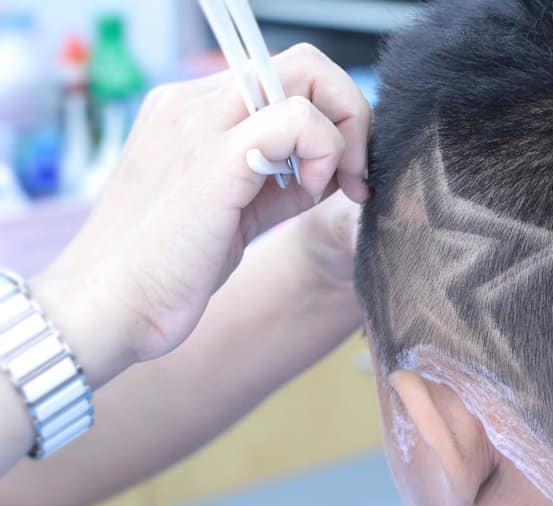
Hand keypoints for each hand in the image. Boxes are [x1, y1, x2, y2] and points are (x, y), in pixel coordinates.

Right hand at [33, 44, 370, 387]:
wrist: (109, 307)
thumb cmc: (167, 270)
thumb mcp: (233, 215)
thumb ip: (276, 184)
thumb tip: (326, 171)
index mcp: (192, 111)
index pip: (284, 76)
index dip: (331, 115)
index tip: (345, 174)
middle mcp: (193, 103)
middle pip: (303, 65)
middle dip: (350, 114)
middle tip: (356, 175)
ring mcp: (200, 124)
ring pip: (306, 77)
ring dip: (345, 133)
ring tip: (333, 188)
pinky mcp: (214, 160)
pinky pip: (297, 120)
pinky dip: (326, 151)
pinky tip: (314, 193)